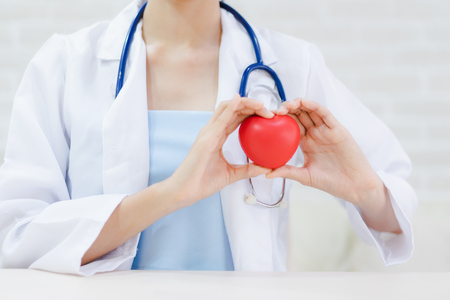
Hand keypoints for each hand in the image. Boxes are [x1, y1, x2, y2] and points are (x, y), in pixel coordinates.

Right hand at [166, 94, 273, 207]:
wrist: (185, 191)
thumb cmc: (202, 182)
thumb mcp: (231, 174)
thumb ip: (247, 169)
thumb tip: (266, 168)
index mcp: (217, 137)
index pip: (236, 118)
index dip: (251, 112)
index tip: (268, 117)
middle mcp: (212, 131)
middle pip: (233, 109)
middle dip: (252, 105)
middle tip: (270, 111)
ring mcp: (208, 133)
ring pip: (227, 108)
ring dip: (245, 103)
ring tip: (262, 105)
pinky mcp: (206, 139)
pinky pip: (220, 119)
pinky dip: (231, 107)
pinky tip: (240, 100)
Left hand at [266, 98, 384, 208]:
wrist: (355, 187)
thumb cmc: (332, 183)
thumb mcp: (305, 176)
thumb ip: (287, 171)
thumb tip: (266, 173)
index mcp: (306, 143)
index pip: (290, 126)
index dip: (279, 121)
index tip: (265, 121)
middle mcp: (315, 134)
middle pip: (298, 115)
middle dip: (285, 110)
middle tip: (272, 112)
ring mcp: (326, 130)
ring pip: (310, 111)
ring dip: (297, 105)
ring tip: (284, 106)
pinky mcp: (337, 129)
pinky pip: (324, 113)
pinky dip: (313, 106)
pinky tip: (302, 103)